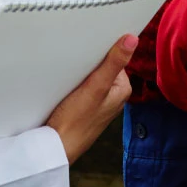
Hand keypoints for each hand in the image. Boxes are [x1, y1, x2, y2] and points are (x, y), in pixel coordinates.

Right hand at [46, 35, 136, 162]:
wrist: (54, 146)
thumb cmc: (75, 121)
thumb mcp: (96, 87)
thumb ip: (113, 63)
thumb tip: (132, 40)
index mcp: (122, 90)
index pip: (116, 58)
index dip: (104, 50)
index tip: (92, 45)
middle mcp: (113, 96)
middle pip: (103, 66)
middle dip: (91, 61)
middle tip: (78, 58)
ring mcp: (98, 101)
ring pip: (90, 75)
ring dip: (80, 71)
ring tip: (71, 71)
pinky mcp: (83, 106)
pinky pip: (81, 85)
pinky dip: (74, 81)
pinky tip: (65, 82)